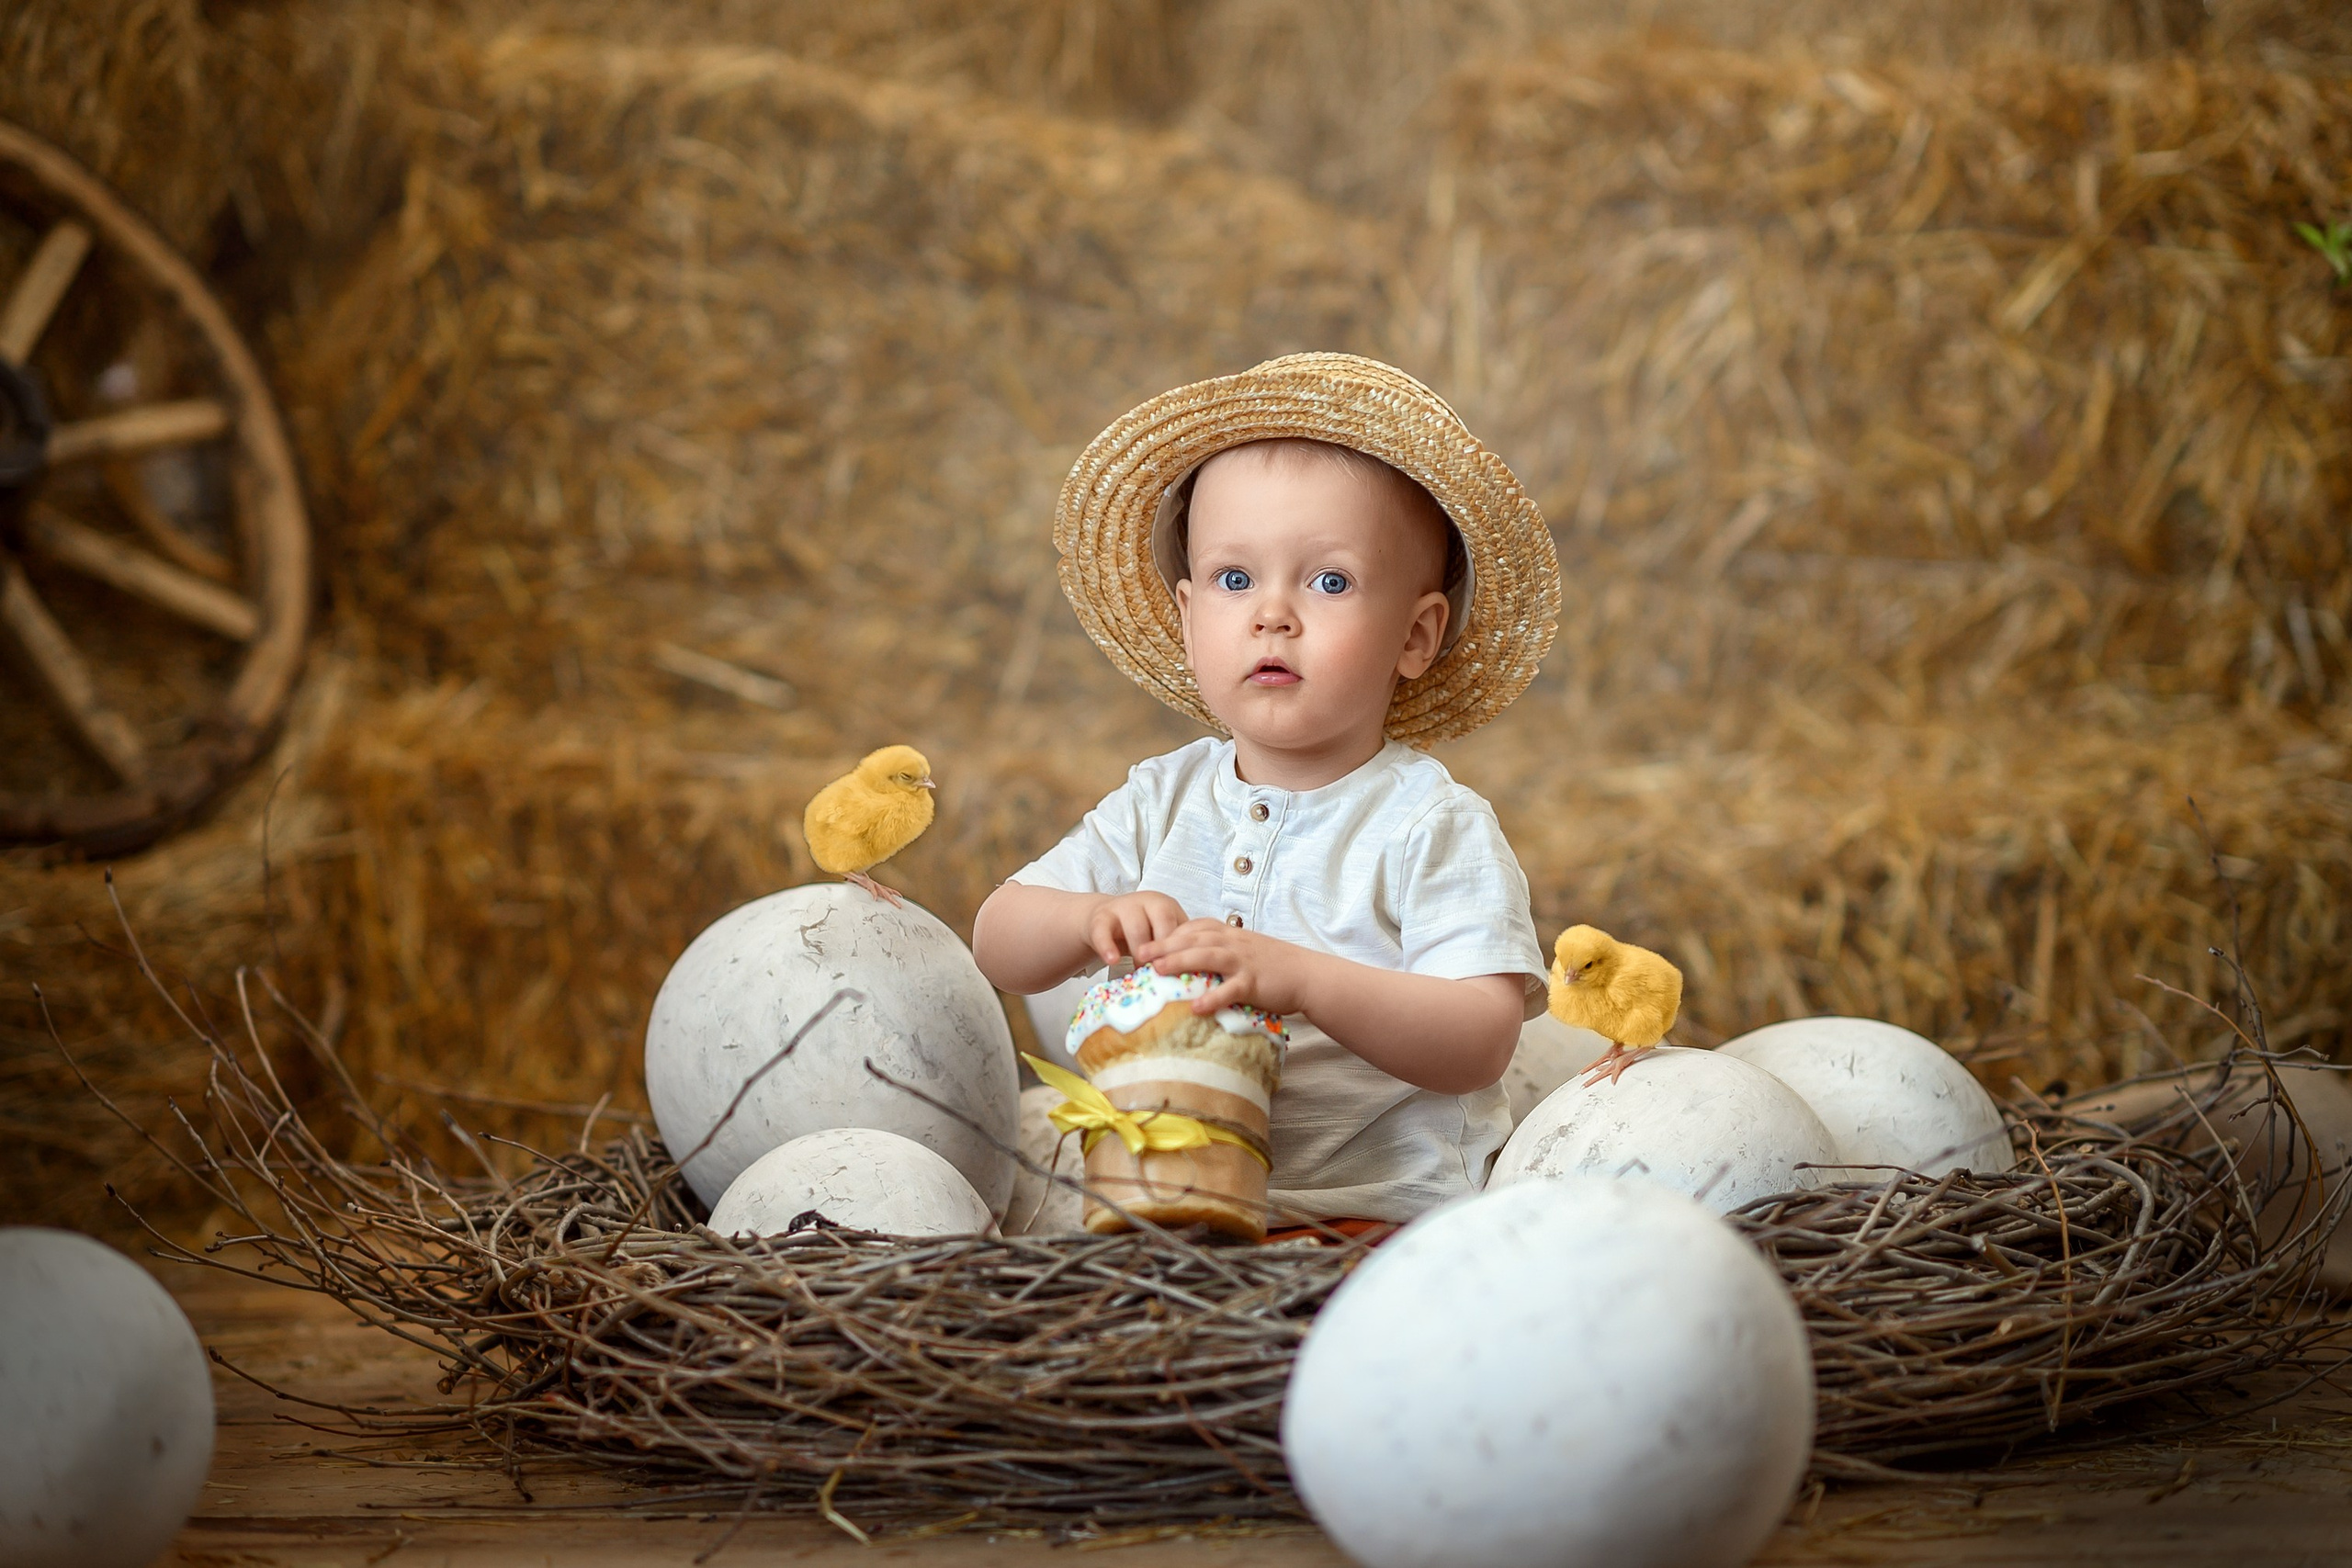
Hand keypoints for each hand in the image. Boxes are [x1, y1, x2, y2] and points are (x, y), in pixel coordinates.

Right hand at [1081, 891, 1189, 968]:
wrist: (1106, 921)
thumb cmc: (1142, 932)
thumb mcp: (1162, 934)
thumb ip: (1177, 949)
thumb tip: (1197, 976)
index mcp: (1167, 906)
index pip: (1181, 925)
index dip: (1181, 950)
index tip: (1182, 972)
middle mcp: (1148, 901)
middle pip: (1162, 920)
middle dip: (1164, 949)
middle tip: (1163, 972)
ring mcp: (1123, 906)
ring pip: (1135, 926)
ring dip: (1140, 951)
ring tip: (1140, 971)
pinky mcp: (1101, 916)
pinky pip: (1103, 931)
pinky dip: (1108, 947)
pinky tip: (1113, 961)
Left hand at [1136, 918, 1315, 1016]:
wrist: (1307, 974)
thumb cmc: (1273, 965)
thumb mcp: (1243, 950)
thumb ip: (1219, 952)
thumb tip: (1189, 965)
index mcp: (1229, 934)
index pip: (1193, 927)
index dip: (1168, 934)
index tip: (1146, 944)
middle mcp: (1233, 943)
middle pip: (1194, 939)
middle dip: (1164, 944)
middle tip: (1139, 954)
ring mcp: (1243, 962)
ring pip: (1208, 956)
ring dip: (1181, 961)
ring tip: (1158, 970)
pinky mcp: (1254, 982)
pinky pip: (1231, 989)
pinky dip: (1213, 997)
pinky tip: (1196, 1007)